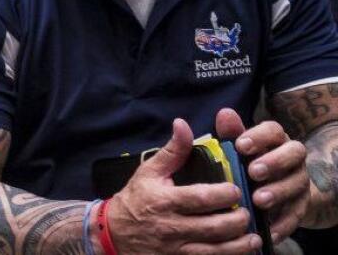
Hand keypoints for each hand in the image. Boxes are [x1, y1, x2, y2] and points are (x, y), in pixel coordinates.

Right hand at [107, 118, 261, 253]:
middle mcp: (171, 227)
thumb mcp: (149, 172)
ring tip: (253, 237)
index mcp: (165, 201)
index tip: (236, 189)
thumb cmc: (135, 200)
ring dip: (240, 245)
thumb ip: (172, 151)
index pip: (201, 199)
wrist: (113, 234)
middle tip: (247, 212)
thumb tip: (183, 124)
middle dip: (238, 220)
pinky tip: (239, 253)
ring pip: (216, 252)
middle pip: (215, 227)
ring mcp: (176, 250)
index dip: (225, 195)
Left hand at [216, 107, 309, 241]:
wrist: (267, 191)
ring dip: (278, 192)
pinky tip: (267, 230)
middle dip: (275, 161)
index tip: (240, 146)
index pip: (273, 130)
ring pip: (297, 183)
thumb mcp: (235, 149)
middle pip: (294, 152)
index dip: (259, 136)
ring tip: (258, 200)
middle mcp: (292, 157)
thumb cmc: (243, 163)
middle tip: (253, 172)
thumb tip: (224, 113)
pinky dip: (282, 223)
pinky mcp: (301, 206)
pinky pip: (296, 214)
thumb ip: (230, 133)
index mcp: (274, 139)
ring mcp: (299, 181)